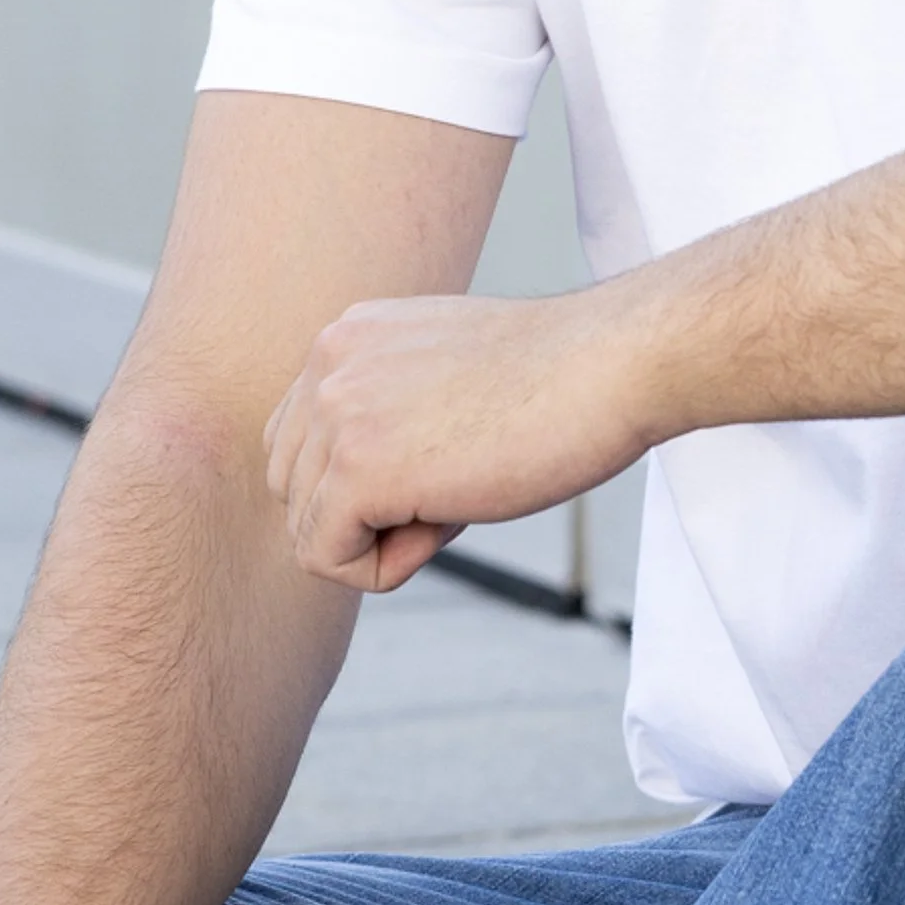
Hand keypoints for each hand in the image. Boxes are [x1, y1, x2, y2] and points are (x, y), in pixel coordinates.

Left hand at [263, 289, 655, 589]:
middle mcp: (326, 363)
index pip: (300, 443)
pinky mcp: (357, 469)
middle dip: (367, 511)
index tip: (447, 456)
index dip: (368, 479)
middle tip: (456, 480)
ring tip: (459, 493)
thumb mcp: (442, 371)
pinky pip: (329, 560)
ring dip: (383, 538)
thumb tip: (351, 495)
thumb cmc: (554, 378)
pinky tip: (451, 520)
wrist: (610, 365)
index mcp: (345, 335)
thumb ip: (384, 406)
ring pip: (309, 530)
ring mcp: (336, 413)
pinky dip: (387, 568)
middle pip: (294, 489)